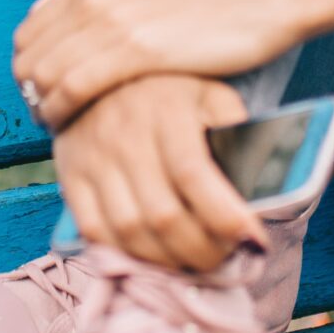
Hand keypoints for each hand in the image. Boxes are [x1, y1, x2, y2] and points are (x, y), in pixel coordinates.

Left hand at [12, 0, 295, 132]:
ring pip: (44, 74)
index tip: (43, 91)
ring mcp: (110, 19)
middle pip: (29, 53)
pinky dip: (61, 113)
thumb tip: (75, 0)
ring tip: (56, 127)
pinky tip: (71, 128)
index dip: (30, 65)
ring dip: (42, 107)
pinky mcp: (132, 50)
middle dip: (30, 90)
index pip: (30, 28)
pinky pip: (72, 88)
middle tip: (45, 115)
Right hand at [51, 73, 269, 272]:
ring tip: (194, 263)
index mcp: (166, 111)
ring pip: (128, 231)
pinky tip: (154, 257)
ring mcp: (92, 158)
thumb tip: (263, 172)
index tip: (253, 241)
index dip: (225, 216)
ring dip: (167, 260)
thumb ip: (234, 126)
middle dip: (202, 250)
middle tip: (226, 259)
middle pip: (163, 214)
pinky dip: (126, 255)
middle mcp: (124, 135)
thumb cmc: (165, 89)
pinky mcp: (70, 177)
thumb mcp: (207, 91)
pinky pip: (95, 233)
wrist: (92, 69)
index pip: (194, 173)